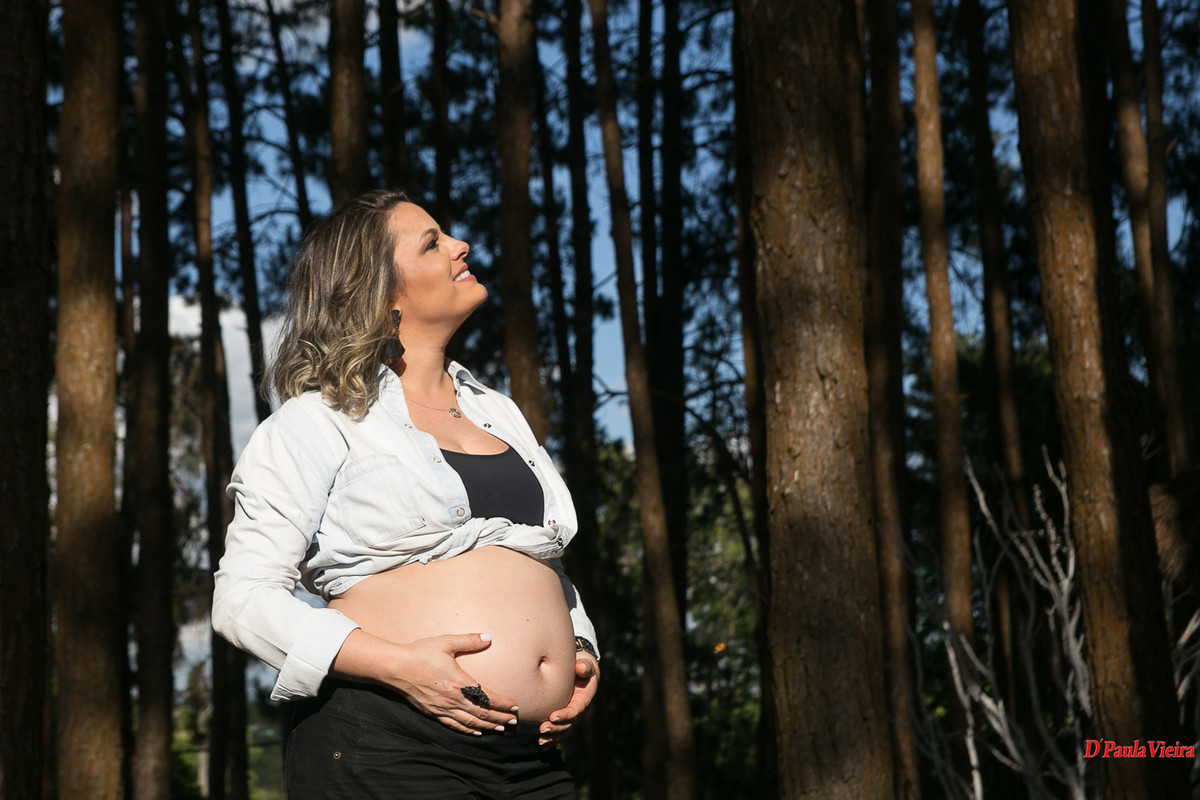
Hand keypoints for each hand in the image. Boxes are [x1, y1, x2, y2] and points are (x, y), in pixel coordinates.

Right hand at [334, 630, 519, 735]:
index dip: (503, 704)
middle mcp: (453, 700)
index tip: (515, 706)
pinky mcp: (433, 712)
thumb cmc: (421, 653)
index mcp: (460, 683)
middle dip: (499, 718)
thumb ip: (469, 640)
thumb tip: (488, 637)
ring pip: (470, 722)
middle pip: (482, 714)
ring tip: (500, 729)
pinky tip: (475, 731)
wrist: (396, 667)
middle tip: (513, 722)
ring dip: (487, 726)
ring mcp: (442, 708)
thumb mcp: (446, 642)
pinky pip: (454, 725)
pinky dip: (467, 730)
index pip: (488, 698)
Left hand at [538, 653, 599, 746]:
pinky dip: (551, 740)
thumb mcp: (586, 665)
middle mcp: (578, 711)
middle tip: (542, 729)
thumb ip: (584, 666)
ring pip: (563, 731)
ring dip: (552, 737)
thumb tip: (580, 667)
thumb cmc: (582, 666)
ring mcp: (571, 717)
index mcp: (584, 699)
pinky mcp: (564, 719)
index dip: (565, 715)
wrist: (580, 672)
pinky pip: (558, 733)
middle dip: (556, 728)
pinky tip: (540, 746)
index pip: (575, 710)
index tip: (553, 717)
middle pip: (568, 724)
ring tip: (540, 740)